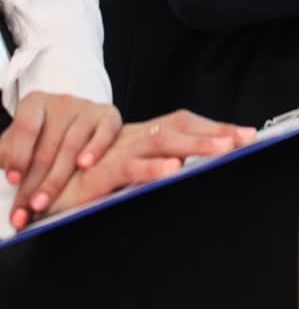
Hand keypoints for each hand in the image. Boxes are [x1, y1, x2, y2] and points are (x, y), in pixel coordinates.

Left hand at [0, 93, 121, 221]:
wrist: (75, 123)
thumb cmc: (40, 139)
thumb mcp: (17, 142)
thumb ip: (6, 155)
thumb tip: (0, 174)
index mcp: (35, 103)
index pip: (26, 127)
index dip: (18, 155)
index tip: (13, 179)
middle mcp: (61, 102)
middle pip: (47, 145)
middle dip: (34, 182)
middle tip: (27, 208)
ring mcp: (87, 108)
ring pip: (72, 145)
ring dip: (56, 179)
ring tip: (42, 204)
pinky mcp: (109, 116)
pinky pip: (104, 133)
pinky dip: (95, 149)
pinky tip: (85, 165)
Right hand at [8, 105, 255, 228]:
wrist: (41, 185)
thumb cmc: (86, 179)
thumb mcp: (128, 173)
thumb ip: (154, 169)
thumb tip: (190, 171)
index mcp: (142, 136)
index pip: (184, 123)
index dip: (214, 127)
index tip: (247, 134)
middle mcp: (133, 137)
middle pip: (179, 126)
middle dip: (215, 132)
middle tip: (245, 138)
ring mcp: (118, 151)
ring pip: (162, 141)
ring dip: (195, 144)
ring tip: (224, 149)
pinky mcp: (101, 170)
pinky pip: (130, 166)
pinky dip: (153, 167)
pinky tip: (174, 170)